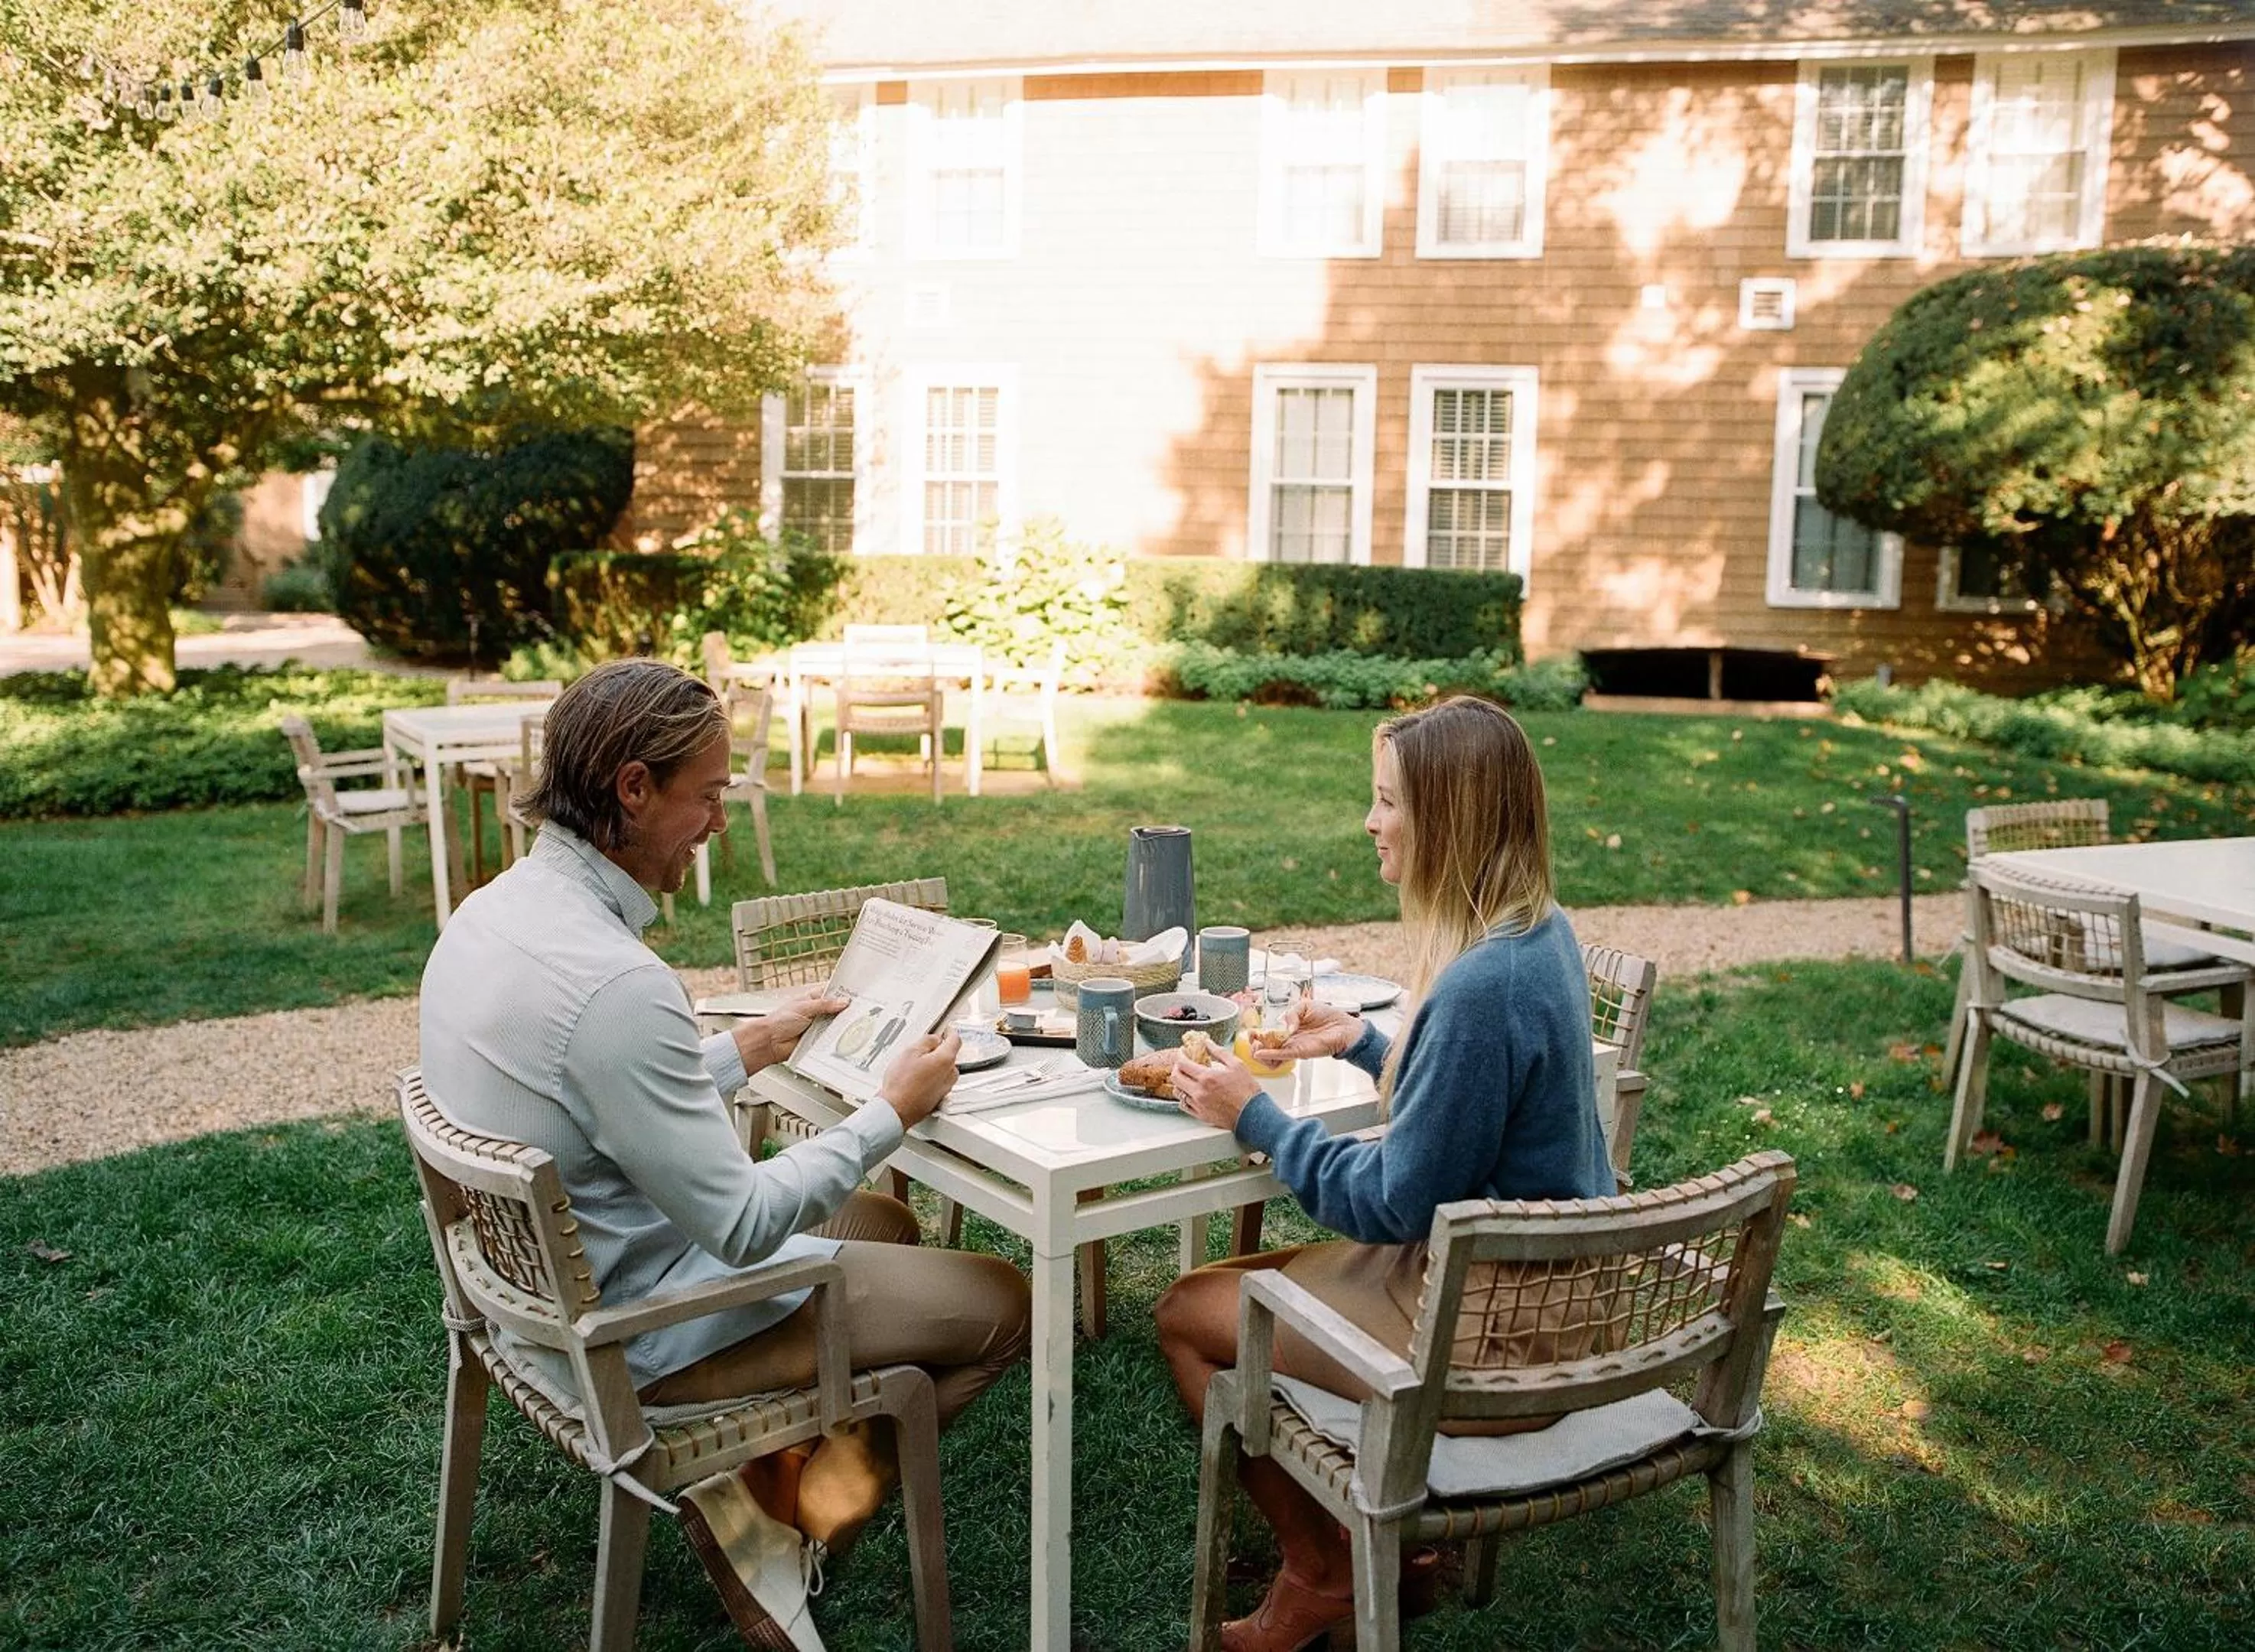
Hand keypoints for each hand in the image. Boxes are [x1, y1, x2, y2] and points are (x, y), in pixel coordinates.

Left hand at [734, 991, 848, 1071]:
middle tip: (858, 1010)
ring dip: (841, 1025)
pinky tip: (842, 1037)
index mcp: (813, 998)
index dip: (844, 993)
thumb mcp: (804, 1007)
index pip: (833, 993)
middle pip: (837, 1010)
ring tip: (852, 1023)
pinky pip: (831, 1039)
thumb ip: (825, 1005)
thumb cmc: (779, 1021)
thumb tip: (843, 1002)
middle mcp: (817, 1012)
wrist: (770, 1042)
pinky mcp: (819, 1040)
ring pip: (836, 1025)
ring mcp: (819, 1026)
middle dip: (846, 1011)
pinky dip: (836, 1038)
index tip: (857, 995)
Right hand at [879, 1029, 960, 1129]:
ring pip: (943, 1069)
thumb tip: (935, 1039)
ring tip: (914, 1067)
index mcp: (945, 1060)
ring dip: (933, 1065)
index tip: (948, 1029)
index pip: (955, 1040)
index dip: (951, 1032)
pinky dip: (930, 1077)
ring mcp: (945, 1088)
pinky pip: (937, 1081)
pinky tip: (915, 1079)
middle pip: (948, 1056)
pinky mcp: (938, 1097)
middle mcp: (949, 1075)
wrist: (895, 1109)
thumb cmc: (901, 1084)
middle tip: (921, 1050)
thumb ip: (927, 1041)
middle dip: (938, 1051)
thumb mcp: (910, 1052)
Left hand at [1172, 1044, 1264, 1131]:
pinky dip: (1184, 1096)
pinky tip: (1191, 1092)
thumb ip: (1219, 1052)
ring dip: (1180, 1082)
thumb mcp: (1236, 1065)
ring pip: (1178, 1091)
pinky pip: (1184, 1105)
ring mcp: (1198, 1104)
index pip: (1182, 1063)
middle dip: (1177, 1067)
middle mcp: (1199, 1091)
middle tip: (1182, 1064)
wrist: (1252, 1113)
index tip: (1183, 1052)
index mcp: (1207, 1077)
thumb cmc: (1247, 1090)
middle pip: (1175, 1077)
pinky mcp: (1200, 1115)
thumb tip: (1207, 1042)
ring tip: (1188, 1078)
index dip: (1180, 1055)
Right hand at [1261, 998, 1363, 1062]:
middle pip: (1266, 1047)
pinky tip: (1260, 1053)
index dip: (1256, 1034)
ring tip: (1255, 1046)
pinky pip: (1282, 1055)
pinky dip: (1270, 1055)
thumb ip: (1291, 1013)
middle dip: (1254, 1044)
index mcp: (1287, 1029)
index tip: (1250, 1031)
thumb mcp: (1304, 1006)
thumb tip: (1284, 1026)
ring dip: (1259, 1052)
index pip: (1267, 1034)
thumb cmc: (1328, 1016)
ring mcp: (1293, 1047)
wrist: (1343, 1027)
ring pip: (1271, 1056)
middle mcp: (1288, 1040)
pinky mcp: (1299, 1052)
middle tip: (1252, 1039)